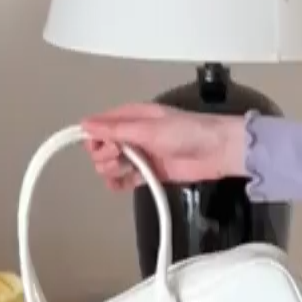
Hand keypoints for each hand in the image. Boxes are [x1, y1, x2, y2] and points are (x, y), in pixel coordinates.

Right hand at [80, 103, 247, 190]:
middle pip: (101, 148)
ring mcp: (140, 154)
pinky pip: (124, 179)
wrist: (217, 151)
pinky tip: (120, 184)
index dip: (95, 138)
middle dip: (105, 155)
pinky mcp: (149, 173)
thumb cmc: (186, 132)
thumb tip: (84, 124)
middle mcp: (132, 134)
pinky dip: (118, 183)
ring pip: (110, 164)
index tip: (106, 147)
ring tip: (130, 168)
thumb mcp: (149, 129)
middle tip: (123, 156)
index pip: (98, 127)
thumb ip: (116, 129)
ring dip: (112, 169)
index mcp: (131, 116)